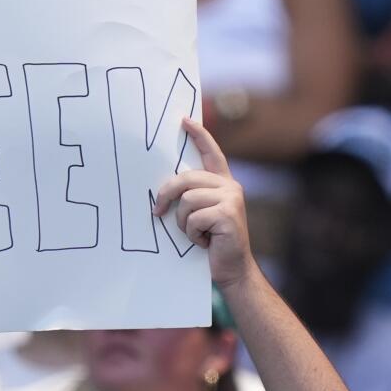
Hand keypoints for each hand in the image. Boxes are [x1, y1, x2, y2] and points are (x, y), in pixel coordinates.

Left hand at [153, 117, 257, 290]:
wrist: (233, 269)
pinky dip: (192, 234)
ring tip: (195, 233)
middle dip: (167, 195)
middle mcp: (230, 187)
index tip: (184, 121)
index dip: (199, 135)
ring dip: (182, 222)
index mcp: (223, 184)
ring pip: (187, 200)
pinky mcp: (228, 214)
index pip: (212, 153)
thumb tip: (162, 190)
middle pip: (186, 178)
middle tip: (157, 211)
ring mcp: (231, 199)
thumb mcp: (201, 215)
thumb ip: (192, 197)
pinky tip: (204, 242)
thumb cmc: (213, 243)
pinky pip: (194, 218)